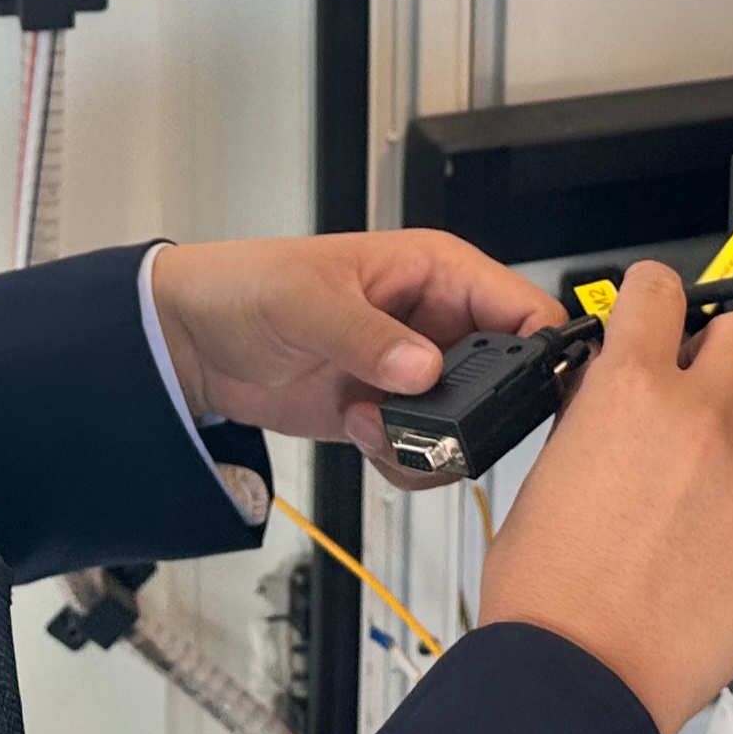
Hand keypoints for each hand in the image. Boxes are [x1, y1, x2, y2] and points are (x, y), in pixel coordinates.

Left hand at [147, 232, 564, 485]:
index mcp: (438, 272)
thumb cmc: (245, 288)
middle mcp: (438, 322)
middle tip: (435, 427)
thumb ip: (367, 336)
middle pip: (507, 380)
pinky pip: (429, 453)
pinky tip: (357, 432)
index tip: (527, 395)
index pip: (522, 308)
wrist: (192, 343)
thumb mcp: (305, 302)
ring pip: (472, 427)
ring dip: (431, 443)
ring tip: (372, 424)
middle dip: (477, 415)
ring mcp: (417, 374)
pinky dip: (403, 461)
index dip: (540, 350)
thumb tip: (424, 367)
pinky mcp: (391, 415)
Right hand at [479, 261, 732, 733]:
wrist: (581, 679)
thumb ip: (594, 417)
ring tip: (705, 490)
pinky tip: (710, 559)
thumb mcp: (545, 472)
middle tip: (700, 389)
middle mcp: (703, 424)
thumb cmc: (548, 593)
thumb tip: (611, 393)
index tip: (657, 312)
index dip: (656, 297)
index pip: (661, 290)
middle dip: (725, 353)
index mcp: (631, 393)